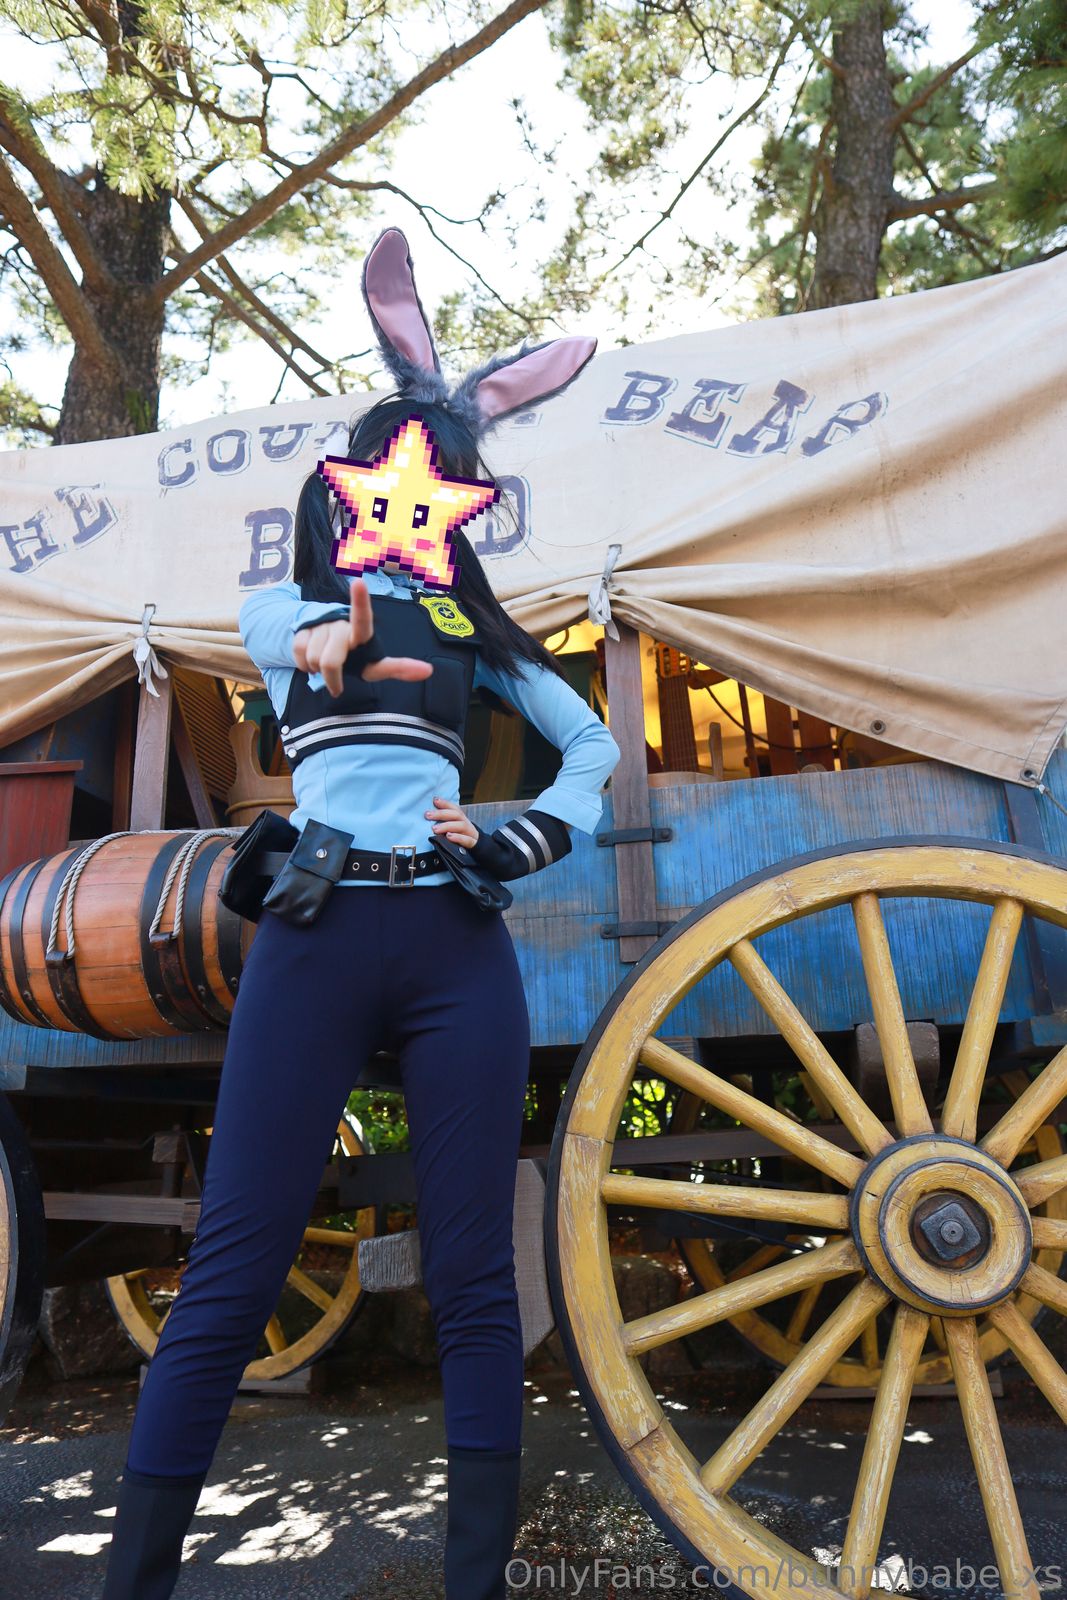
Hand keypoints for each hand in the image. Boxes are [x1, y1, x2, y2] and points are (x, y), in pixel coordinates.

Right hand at [293, 577, 433, 698]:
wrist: (326, 646)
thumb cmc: (356, 657)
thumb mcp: (375, 665)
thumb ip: (399, 668)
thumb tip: (428, 670)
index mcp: (361, 631)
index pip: (362, 617)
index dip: (359, 601)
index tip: (358, 583)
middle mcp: (341, 623)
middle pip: (330, 661)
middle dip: (331, 678)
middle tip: (336, 683)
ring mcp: (321, 624)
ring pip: (313, 659)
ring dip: (317, 670)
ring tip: (325, 664)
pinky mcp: (302, 628)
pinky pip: (298, 653)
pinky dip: (303, 665)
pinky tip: (311, 660)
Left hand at [425, 796, 478, 847]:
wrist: (478, 849)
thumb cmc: (461, 837)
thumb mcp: (454, 828)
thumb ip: (444, 822)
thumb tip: (428, 816)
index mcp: (461, 819)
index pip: (454, 808)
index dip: (445, 803)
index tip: (434, 800)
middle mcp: (466, 823)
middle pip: (456, 815)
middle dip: (441, 814)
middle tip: (428, 815)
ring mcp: (470, 833)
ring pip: (461, 826)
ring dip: (447, 826)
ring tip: (435, 829)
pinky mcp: (472, 844)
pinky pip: (467, 840)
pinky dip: (458, 838)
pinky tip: (448, 837)